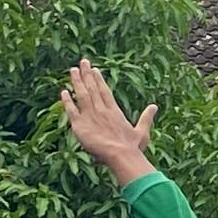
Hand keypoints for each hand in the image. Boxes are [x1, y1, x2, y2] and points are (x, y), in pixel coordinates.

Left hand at [61, 58, 159, 183]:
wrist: (120, 155)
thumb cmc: (132, 147)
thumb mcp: (142, 131)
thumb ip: (146, 118)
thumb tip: (154, 106)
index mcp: (114, 111)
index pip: (105, 91)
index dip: (99, 80)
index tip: (94, 70)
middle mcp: (101, 110)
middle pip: (92, 88)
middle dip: (86, 74)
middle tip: (82, 61)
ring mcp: (90, 116)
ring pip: (81, 95)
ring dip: (76, 82)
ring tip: (73, 70)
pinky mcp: (80, 125)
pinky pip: (71, 110)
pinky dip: (67, 101)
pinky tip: (64, 92)